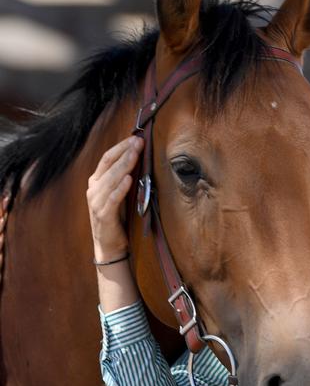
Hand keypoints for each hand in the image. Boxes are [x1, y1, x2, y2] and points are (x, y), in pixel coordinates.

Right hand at [87, 136, 142, 261]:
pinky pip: (112, 199)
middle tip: (139, 142)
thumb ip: (123, 178)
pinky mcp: (103, 216)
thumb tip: (138, 158)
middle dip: (125, 152)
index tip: (136, 138)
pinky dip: (120, 189)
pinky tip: (128, 179)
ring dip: (124, 165)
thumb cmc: (117, 219)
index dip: (121, 147)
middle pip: (109, 165)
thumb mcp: (119, 195)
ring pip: (110, 179)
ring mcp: (96, 202)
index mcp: (96, 181)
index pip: (107, 158)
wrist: (110, 247)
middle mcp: (93, 189)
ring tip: (135, 154)